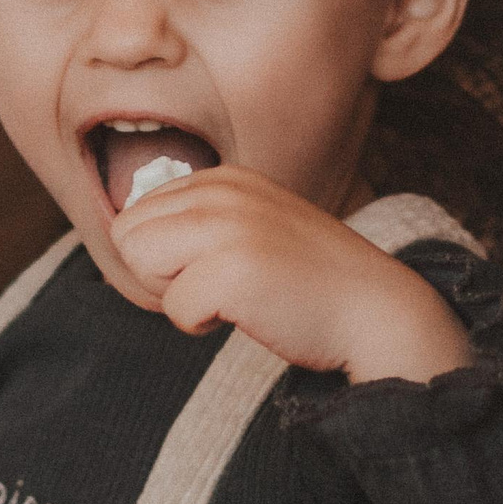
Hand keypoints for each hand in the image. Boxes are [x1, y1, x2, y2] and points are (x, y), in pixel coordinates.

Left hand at [107, 167, 473, 383]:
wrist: (375, 309)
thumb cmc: (307, 281)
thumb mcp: (251, 227)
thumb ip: (198, 224)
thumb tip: (126, 238)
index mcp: (224, 178)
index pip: (136, 214)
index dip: (163, 257)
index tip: (214, 269)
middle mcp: (223, 191)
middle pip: (128, 237)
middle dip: (161, 274)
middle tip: (220, 287)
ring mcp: (228, 226)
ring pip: (140, 266)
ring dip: (179, 296)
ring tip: (235, 295)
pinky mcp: (233, 269)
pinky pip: (175, 310)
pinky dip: (205, 325)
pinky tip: (252, 312)